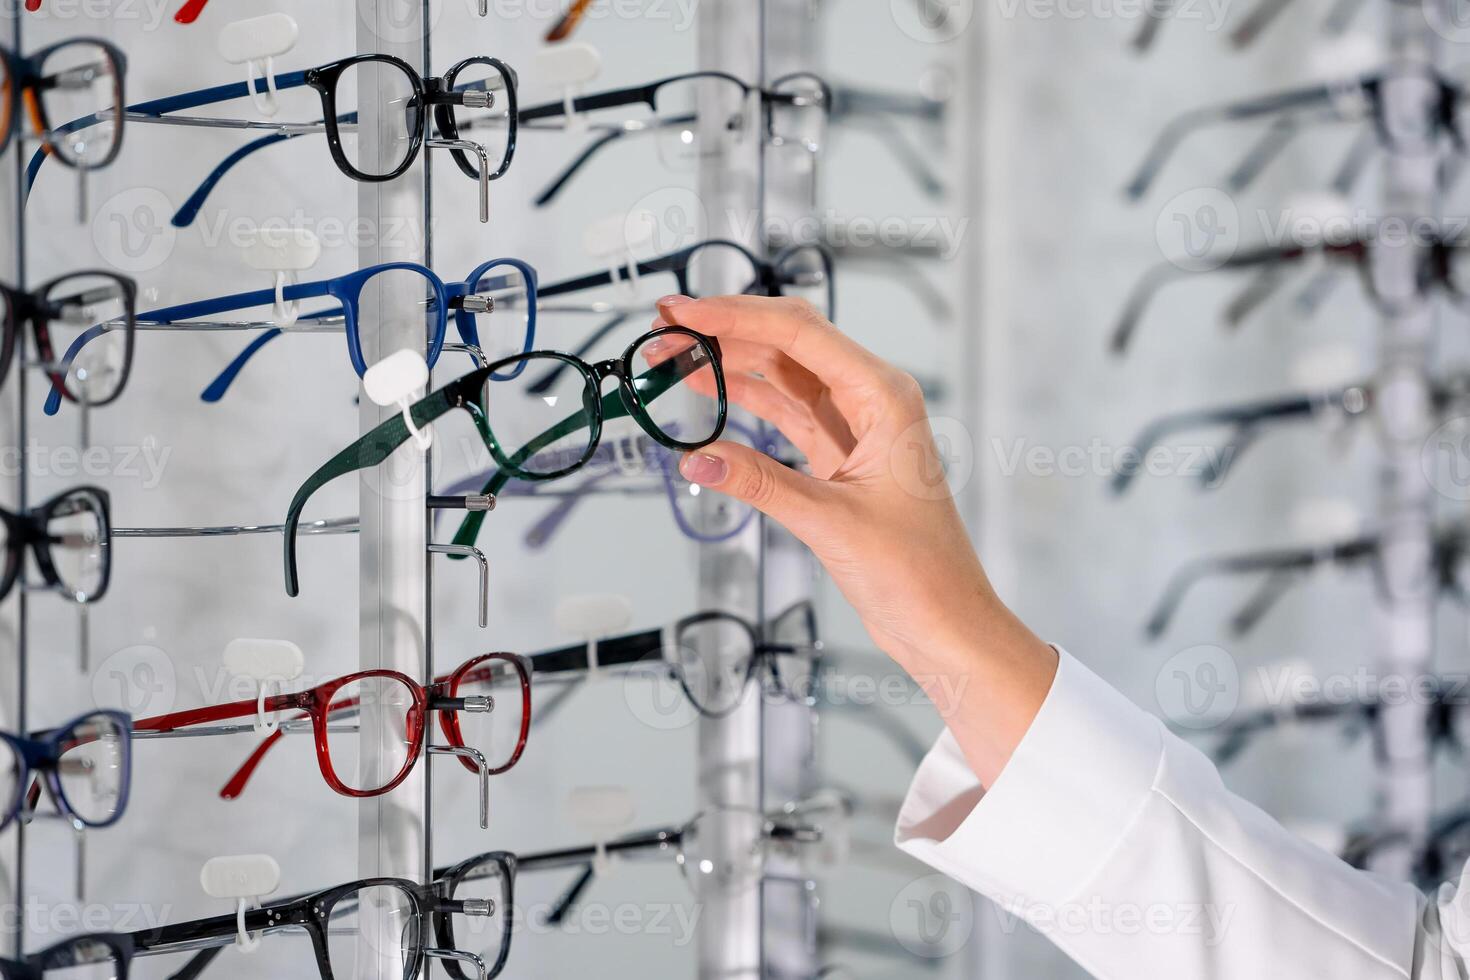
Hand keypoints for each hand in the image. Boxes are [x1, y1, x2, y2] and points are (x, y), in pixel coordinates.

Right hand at [656, 294, 1055, 785]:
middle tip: (663, 331)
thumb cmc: (921, 572)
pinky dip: (743, 402)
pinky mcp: (836, 457)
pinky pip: (782, 413)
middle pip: (786, 344)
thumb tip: (698, 459)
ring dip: (727, 364)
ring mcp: (853, 427)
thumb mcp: (832, 522)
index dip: (736, 316)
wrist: (945, 622)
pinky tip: (706, 394)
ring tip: (670, 358)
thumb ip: (760, 484)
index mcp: (884, 396)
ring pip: (780, 376)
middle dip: (724, 333)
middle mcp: (870, 400)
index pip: (800, 333)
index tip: (685, 312)